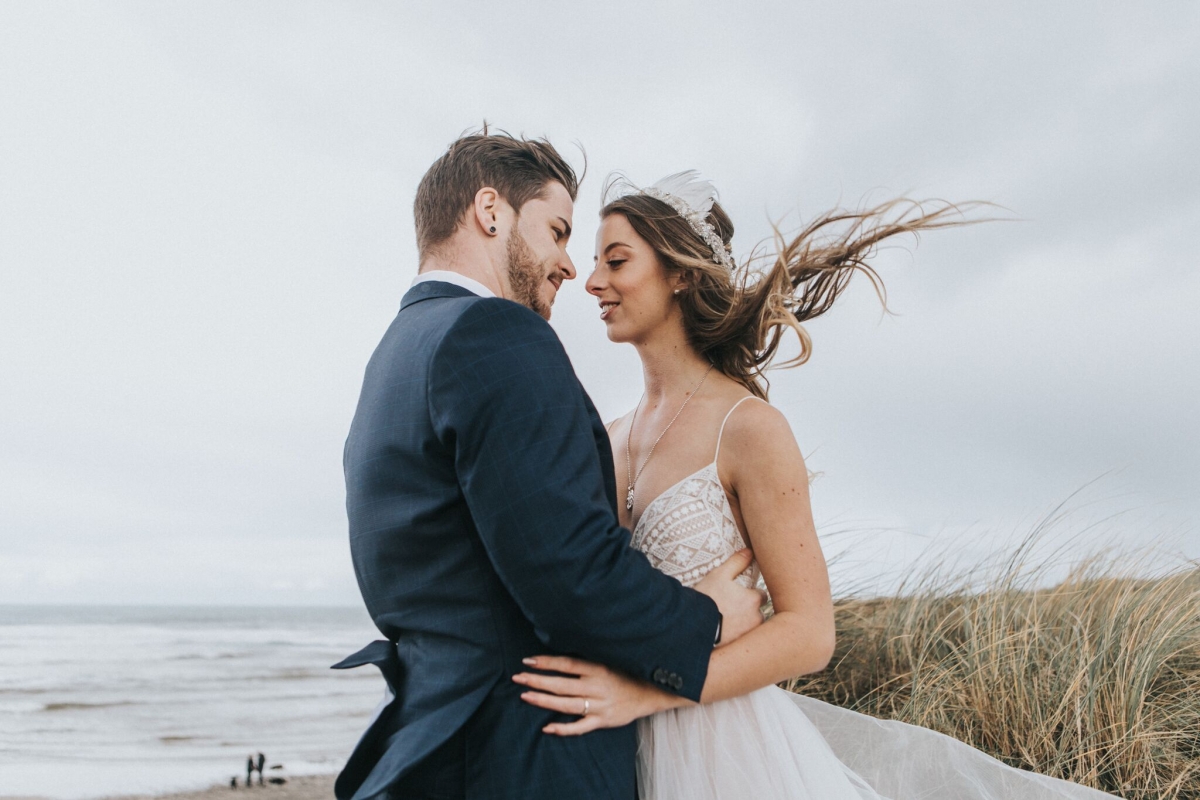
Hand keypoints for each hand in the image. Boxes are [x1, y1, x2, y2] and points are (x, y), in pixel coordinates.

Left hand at [513, 655, 680, 735]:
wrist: (653, 693)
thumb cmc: (627, 673)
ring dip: (544, 700)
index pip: (567, 664)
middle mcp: (597, 686)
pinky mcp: (603, 721)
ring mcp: (599, 705)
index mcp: (598, 668)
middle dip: (538, 680)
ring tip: (525, 696)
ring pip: (566, 704)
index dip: (546, 662)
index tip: (527, 660)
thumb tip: (561, 656)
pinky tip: (547, 727)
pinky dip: (563, 728)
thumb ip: (588, 661)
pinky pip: (580, 727)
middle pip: (562, 684)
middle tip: (518, 677)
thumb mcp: (610, 660)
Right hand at [693, 549, 766, 644]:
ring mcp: (748, 635)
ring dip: (743, 625)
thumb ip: (736, 562)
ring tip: (725, 623)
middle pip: (757, 613)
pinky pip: (741, 640)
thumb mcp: (719, 575)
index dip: (751, 594)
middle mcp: (756, 619)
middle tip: (731, 610)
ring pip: (751, 628)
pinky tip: (723, 633)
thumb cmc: (707, 598)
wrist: (693, 626)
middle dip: (749, 612)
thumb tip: (749, 551)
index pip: (761, 595)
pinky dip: (735, 637)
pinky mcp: (739, 647)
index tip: (740, 595)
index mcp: (753, 600)